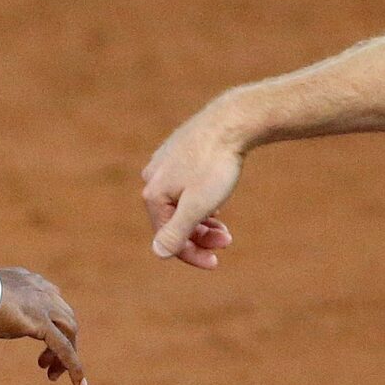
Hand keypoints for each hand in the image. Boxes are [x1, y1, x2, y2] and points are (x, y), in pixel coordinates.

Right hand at [0, 266, 85, 384]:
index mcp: (32, 282)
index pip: (53, 303)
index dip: (52, 323)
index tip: (42, 339)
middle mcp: (44, 291)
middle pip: (66, 319)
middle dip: (62, 342)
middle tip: (43, 363)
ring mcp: (46, 307)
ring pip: (69, 334)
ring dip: (65, 356)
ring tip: (50, 374)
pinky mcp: (43, 324)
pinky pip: (65, 349)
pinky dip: (74, 367)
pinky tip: (79, 384)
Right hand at [142, 106, 245, 268]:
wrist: (231, 121)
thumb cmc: (215, 164)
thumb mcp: (197, 205)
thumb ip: (177, 232)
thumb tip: (158, 254)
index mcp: (153, 194)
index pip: (168, 238)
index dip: (192, 254)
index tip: (215, 263)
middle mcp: (152, 178)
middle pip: (173, 221)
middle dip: (200, 236)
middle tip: (227, 240)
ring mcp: (164, 164)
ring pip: (180, 204)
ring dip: (202, 221)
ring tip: (224, 226)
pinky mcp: (179, 154)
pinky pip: (185, 188)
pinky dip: (201, 201)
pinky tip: (216, 203)